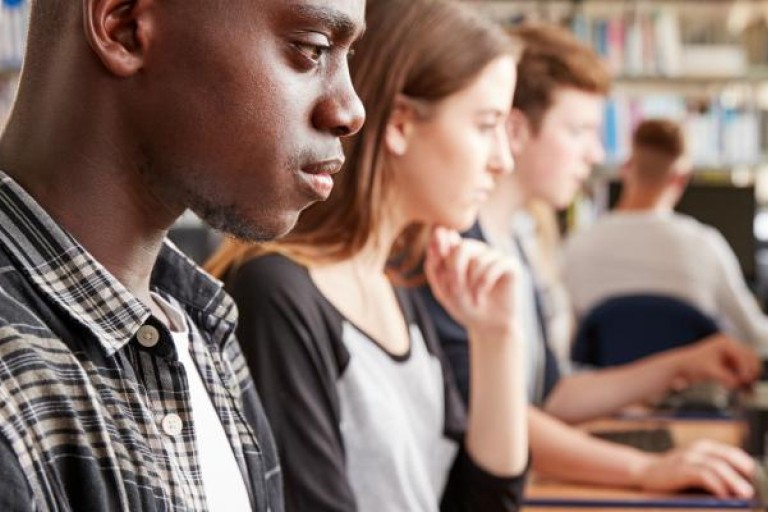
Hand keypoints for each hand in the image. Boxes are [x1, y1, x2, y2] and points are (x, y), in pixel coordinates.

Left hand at [424, 227, 517, 334]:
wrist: (487, 326)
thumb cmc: (464, 306)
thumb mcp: (443, 290)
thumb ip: (435, 267)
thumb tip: (436, 241)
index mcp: (458, 252)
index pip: (445, 237)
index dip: (439, 246)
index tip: (439, 264)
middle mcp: (477, 250)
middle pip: (462, 247)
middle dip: (454, 271)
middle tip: (454, 291)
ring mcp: (494, 256)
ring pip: (478, 260)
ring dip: (470, 284)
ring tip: (471, 300)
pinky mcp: (510, 264)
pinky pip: (495, 266)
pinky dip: (484, 285)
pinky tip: (480, 299)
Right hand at [636, 440, 754, 498]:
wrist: (645, 472)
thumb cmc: (676, 475)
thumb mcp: (697, 468)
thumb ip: (716, 472)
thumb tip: (745, 487)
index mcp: (706, 446)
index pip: (735, 455)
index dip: (750, 468)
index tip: (762, 483)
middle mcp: (698, 448)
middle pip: (729, 458)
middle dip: (746, 474)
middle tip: (758, 490)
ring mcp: (688, 457)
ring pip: (718, 466)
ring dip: (734, 481)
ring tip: (746, 495)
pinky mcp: (680, 468)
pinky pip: (703, 474)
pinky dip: (716, 485)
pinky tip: (723, 495)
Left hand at [672, 334, 760, 389]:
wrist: (682, 366)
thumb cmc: (692, 365)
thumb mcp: (709, 371)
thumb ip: (724, 377)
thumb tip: (736, 383)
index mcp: (724, 342)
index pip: (742, 354)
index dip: (745, 367)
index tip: (745, 379)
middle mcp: (730, 345)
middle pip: (749, 356)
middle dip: (749, 370)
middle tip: (746, 383)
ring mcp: (731, 352)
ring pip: (748, 363)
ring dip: (747, 373)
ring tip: (742, 384)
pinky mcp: (730, 361)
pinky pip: (742, 368)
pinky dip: (742, 375)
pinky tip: (738, 383)